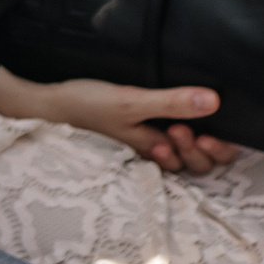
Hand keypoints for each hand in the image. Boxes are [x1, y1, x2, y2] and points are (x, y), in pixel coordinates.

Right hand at [0, 74, 241, 173]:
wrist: (49, 105)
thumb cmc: (86, 106)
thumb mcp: (129, 102)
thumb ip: (170, 102)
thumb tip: (214, 100)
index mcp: (158, 153)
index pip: (205, 162)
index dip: (213, 148)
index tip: (193, 130)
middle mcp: (159, 154)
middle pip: (201, 163)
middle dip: (201, 148)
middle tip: (183, 128)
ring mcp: (151, 145)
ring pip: (190, 155)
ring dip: (190, 143)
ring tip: (178, 126)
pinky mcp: (142, 133)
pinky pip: (174, 141)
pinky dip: (180, 135)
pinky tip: (176, 119)